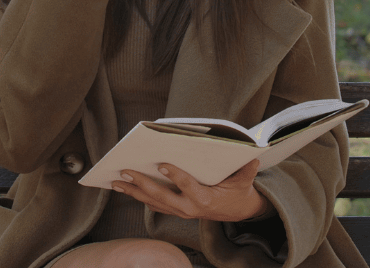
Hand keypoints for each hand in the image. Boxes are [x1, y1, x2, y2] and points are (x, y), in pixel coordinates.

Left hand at [112, 160, 271, 221]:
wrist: (237, 213)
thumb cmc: (238, 193)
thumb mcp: (244, 183)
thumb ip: (247, 171)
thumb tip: (254, 156)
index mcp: (204, 199)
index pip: (186, 185)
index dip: (174, 175)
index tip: (161, 163)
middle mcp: (189, 208)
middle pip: (161, 196)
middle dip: (141, 183)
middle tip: (125, 170)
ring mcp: (180, 211)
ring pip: (152, 202)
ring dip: (133, 191)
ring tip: (115, 181)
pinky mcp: (175, 211)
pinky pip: (153, 205)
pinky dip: (138, 196)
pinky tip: (125, 187)